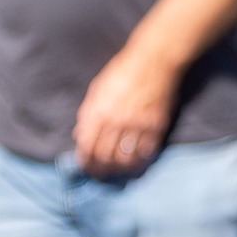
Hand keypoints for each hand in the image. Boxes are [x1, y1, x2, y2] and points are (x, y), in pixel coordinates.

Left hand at [73, 47, 181, 176]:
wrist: (155, 61)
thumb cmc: (123, 72)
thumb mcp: (98, 89)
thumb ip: (88, 113)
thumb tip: (80, 136)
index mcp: (99, 110)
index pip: (87, 146)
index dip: (85, 161)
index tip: (86, 167)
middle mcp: (117, 120)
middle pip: (105, 156)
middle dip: (101, 170)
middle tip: (101, 174)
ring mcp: (138, 124)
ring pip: (125, 159)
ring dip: (120, 169)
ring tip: (117, 171)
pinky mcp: (156, 126)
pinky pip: (145, 152)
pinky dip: (139, 161)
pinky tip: (135, 162)